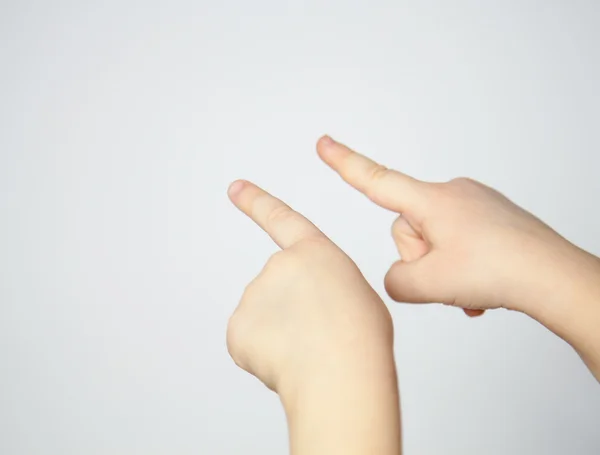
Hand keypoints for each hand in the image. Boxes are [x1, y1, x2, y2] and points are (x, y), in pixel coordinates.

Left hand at [227, 180, 401, 453]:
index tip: (235, 188)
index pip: (280, 219)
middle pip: (278, 288)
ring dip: (281, 333)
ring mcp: (253, 296)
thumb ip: (325, 286)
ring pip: (264, 318)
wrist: (340, 374)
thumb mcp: (357, 294)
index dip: (256, 202)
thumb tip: (306, 308)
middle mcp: (277, 266)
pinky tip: (286, 363)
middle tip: (319, 334)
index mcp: (313, 253)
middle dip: (292, 310)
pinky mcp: (237, 329)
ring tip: (308, 350)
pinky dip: (263, 354)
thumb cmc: (360, 338)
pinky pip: (249, 341)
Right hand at [316, 136, 599, 378]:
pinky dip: (460, 266)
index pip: (376, 180)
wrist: (553, 276)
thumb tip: (400, 277)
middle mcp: (453, 193)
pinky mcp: (491, 216)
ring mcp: (474, 203)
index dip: (345, 163)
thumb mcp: (428, 285)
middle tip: (448, 278)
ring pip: (434, 239)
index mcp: (432, 201)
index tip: (324, 143)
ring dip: (442, 267)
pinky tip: (478, 287)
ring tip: (468, 285)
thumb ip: (395, 282)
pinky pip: (458, 240)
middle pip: (407, 228)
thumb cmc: (498, 271)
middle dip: (420, 259)